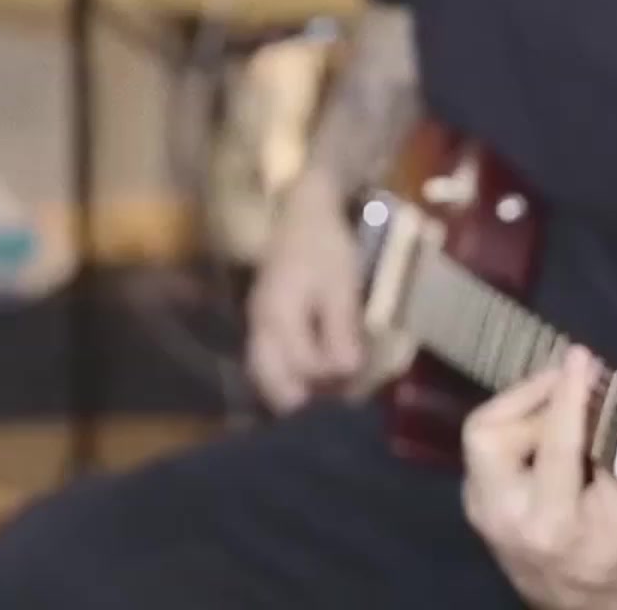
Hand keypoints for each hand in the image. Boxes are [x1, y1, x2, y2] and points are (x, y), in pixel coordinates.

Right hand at [245, 186, 364, 413]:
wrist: (303, 213)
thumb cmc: (325, 245)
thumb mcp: (341, 284)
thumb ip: (341, 329)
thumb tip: (346, 373)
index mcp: (277, 316)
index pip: (304, 366)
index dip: (334, 377)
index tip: (359, 375)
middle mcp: (259, 327)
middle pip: (270, 382)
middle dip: (302, 401)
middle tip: (334, 404)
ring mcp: (258, 326)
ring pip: (265, 376)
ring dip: (293, 392)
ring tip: (324, 397)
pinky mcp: (264, 324)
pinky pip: (269, 363)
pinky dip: (288, 377)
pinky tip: (311, 381)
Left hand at [461, 346, 616, 609]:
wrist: (597, 607)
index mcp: (555, 526)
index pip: (558, 444)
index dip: (570, 395)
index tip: (582, 357)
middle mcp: (505, 519)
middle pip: (491, 432)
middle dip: (533, 398)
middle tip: (574, 377)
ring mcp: (482, 512)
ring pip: (484, 435)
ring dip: (525, 409)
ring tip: (566, 397)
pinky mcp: (475, 503)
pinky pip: (487, 447)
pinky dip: (517, 426)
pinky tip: (550, 420)